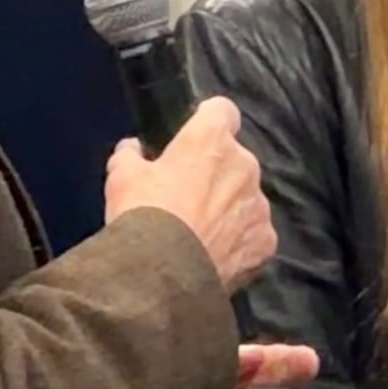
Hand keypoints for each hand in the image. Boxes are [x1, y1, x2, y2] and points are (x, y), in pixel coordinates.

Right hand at [104, 96, 274, 292]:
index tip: (194, 136)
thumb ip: (130, 155)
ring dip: (228, 208)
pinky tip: (214, 256)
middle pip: (234, 159)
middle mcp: (244, 164)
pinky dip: (238, 242)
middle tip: (186, 197)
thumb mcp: (121, 177)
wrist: (161, 277)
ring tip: (199, 233)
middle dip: (215, 173)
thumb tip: (132, 148)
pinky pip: (253, 234)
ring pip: (245, 198)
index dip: (208, 122)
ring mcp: (259, 205)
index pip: (221, 111)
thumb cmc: (141, 214)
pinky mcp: (266, 241)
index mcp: (211, 139)